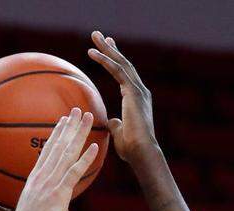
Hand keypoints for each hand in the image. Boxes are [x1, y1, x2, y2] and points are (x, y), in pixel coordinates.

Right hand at [6, 108, 98, 210]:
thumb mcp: (34, 208)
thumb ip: (46, 199)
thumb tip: (57, 200)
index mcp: (35, 178)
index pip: (47, 150)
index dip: (56, 133)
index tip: (64, 120)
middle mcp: (42, 177)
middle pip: (58, 146)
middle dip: (69, 126)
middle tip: (78, 109)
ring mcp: (50, 184)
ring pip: (67, 153)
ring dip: (79, 134)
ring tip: (87, 118)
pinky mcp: (58, 195)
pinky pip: (74, 173)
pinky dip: (84, 159)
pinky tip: (94, 146)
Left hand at [87, 31, 157, 163]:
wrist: (142, 152)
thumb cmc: (132, 149)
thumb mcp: (120, 134)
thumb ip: (116, 125)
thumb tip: (111, 121)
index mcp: (137, 99)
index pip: (125, 74)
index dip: (116, 60)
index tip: (108, 49)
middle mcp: (139, 91)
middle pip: (123, 63)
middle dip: (111, 48)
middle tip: (99, 35)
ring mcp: (138, 90)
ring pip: (120, 62)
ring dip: (106, 48)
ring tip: (94, 35)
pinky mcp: (133, 92)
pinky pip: (117, 71)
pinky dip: (105, 60)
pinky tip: (92, 53)